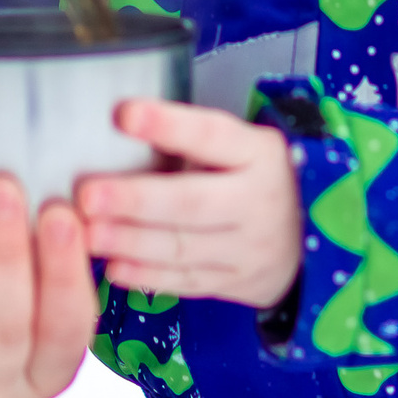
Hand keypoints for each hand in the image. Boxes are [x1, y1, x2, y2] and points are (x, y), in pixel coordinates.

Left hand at [75, 100, 302, 309]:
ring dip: (131, 242)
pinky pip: (188, 282)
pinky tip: (112, 269)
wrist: (310, 236)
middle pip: (192, 202)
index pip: (211, 135)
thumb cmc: (250, 175)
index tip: (122, 114)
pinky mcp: (237, 283)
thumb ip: (188, 141)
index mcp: (257, 153)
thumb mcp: (238, 147)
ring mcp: (249, 248)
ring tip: (88, 235)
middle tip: (87, 196)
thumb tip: (114, 128)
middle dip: (136, 200)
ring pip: (184, 247)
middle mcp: (256, 202)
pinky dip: (148, 277)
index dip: (168, 125)